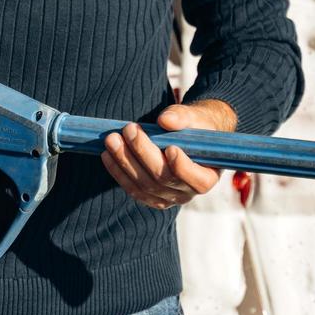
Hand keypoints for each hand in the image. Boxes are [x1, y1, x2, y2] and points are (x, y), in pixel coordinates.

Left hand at [101, 99, 236, 209]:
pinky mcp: (149, 196)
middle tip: (129, 129)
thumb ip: (184, 117)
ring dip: (125, 162)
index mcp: (207, 177)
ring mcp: (167, 197)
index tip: (171, 147)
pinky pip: (132, 188)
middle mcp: (187, 193)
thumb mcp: (198, 117)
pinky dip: (118, 172)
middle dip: (143, 152)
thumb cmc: (198, 126)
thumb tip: (165, 120)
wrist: (190, 136)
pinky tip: (107, 154)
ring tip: (112, 139)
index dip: (182, 167)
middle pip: (163, 178)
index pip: (196, 180)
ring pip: (143, 185)